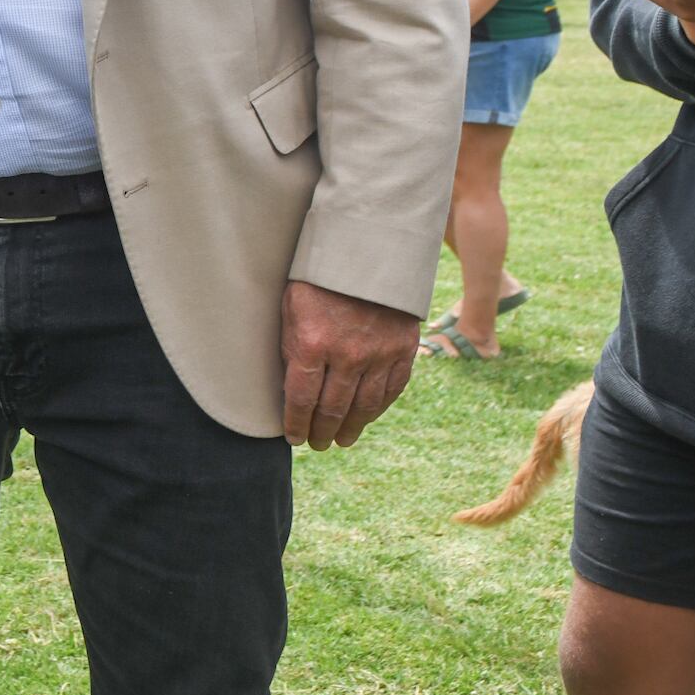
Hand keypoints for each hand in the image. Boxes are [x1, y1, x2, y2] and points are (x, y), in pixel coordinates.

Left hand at [280, 280, 417, 448]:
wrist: (367, 250)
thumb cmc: (318, 278)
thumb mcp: (290, 309)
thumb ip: (291, 349)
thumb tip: (290, 390)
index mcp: (311, 344)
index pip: (300, 400)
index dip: (296, 424)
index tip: (293, 438)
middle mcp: (347, 355)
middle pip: (332, 409)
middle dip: (321, 431)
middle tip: (317, 444)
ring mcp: (379, 354)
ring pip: (364, 406)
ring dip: (351, 428)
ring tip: (341, 440)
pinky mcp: (403, 349)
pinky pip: (391, 390)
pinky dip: (378, 409)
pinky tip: (367, 418)